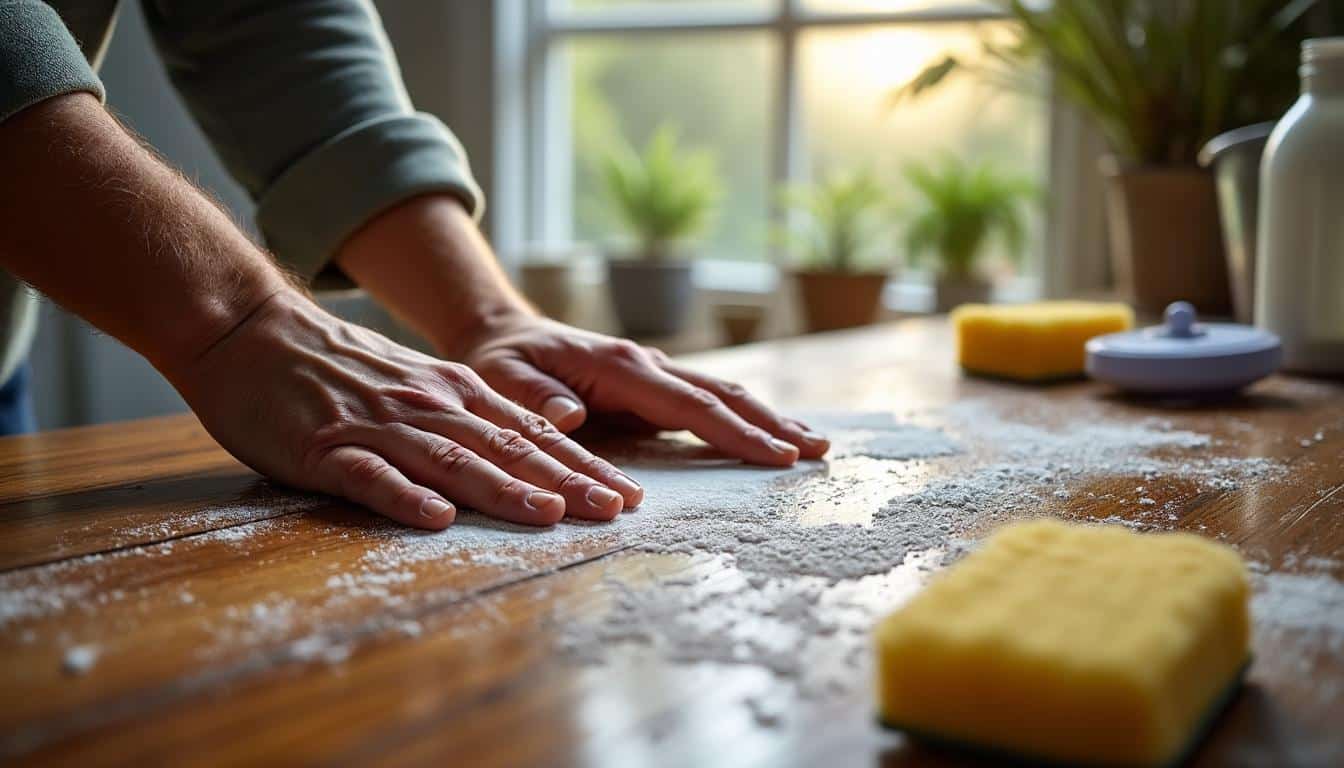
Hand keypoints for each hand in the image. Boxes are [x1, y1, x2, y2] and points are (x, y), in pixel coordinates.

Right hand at [168, 291, 642, 529]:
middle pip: (508, 448)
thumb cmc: (339, 367)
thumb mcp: (417, 382)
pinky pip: (369, 476)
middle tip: (616, 510)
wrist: (253, 332)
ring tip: (550, 515)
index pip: (533, 433)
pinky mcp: (326, 447)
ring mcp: (377, 426)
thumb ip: (468, 416)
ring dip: (503, 489)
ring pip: (451, 460)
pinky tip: (435, 518)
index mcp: (454, 392)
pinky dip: (404, 496)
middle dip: (567, 480)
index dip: (583, 464)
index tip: (628, 495)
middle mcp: (428, 405)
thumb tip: (532, 452)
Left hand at [448, 313, 829, 465]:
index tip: (776, 456)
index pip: (689, 405)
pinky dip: (745, 417)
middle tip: (819, 451)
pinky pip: (708, 402)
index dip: (735, 432)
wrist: (504, 336)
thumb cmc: (503, 363)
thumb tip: (570, 416)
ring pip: (723, 394)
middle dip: (771, 424)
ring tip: (814, 443)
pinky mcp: (655, 386)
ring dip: (768, 419)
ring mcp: (655, 373)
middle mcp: (648, 365)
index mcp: (620, 367)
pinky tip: (772, 434)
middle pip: (722, 395)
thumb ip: (533, 398)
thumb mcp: (503, 380)